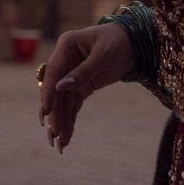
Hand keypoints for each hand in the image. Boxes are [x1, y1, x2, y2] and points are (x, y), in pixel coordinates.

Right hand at [39, 22, 134, 152]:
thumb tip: (60, 87)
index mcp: (66, 46)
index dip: (48, 92)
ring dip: (61, 121)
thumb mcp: (104, 55)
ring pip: (63, 101)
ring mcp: (72, 74)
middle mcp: (65, 60)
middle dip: (55, 114)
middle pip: (56, 90)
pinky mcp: (82, 85)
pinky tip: (67, 136)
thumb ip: (83, 71)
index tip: (46, 111)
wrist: (137, 42)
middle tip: (53, 135)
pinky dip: (70, 120)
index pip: (53, 71)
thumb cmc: (120, 40)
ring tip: (59, 144)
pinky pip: (73, 104)